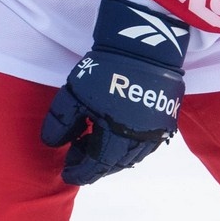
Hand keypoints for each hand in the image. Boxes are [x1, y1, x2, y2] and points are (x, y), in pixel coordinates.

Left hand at [41, 0, 188, 186]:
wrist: (143, 46)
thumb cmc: (104, 70)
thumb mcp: (73, 94)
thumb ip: (61, 123)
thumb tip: (53, 144)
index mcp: (116, 136)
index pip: (95, 166)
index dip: (80, 172)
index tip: (66, 174)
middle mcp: (139, 139)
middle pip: (114, 164)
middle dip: (94, 166)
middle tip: (77, 158)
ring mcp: (156, 130)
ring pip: (132, 157)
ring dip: (112, 158)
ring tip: (95, 147)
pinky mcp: (166, 118)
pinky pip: (147, 144)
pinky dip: (129, 148)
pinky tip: (118, 139)